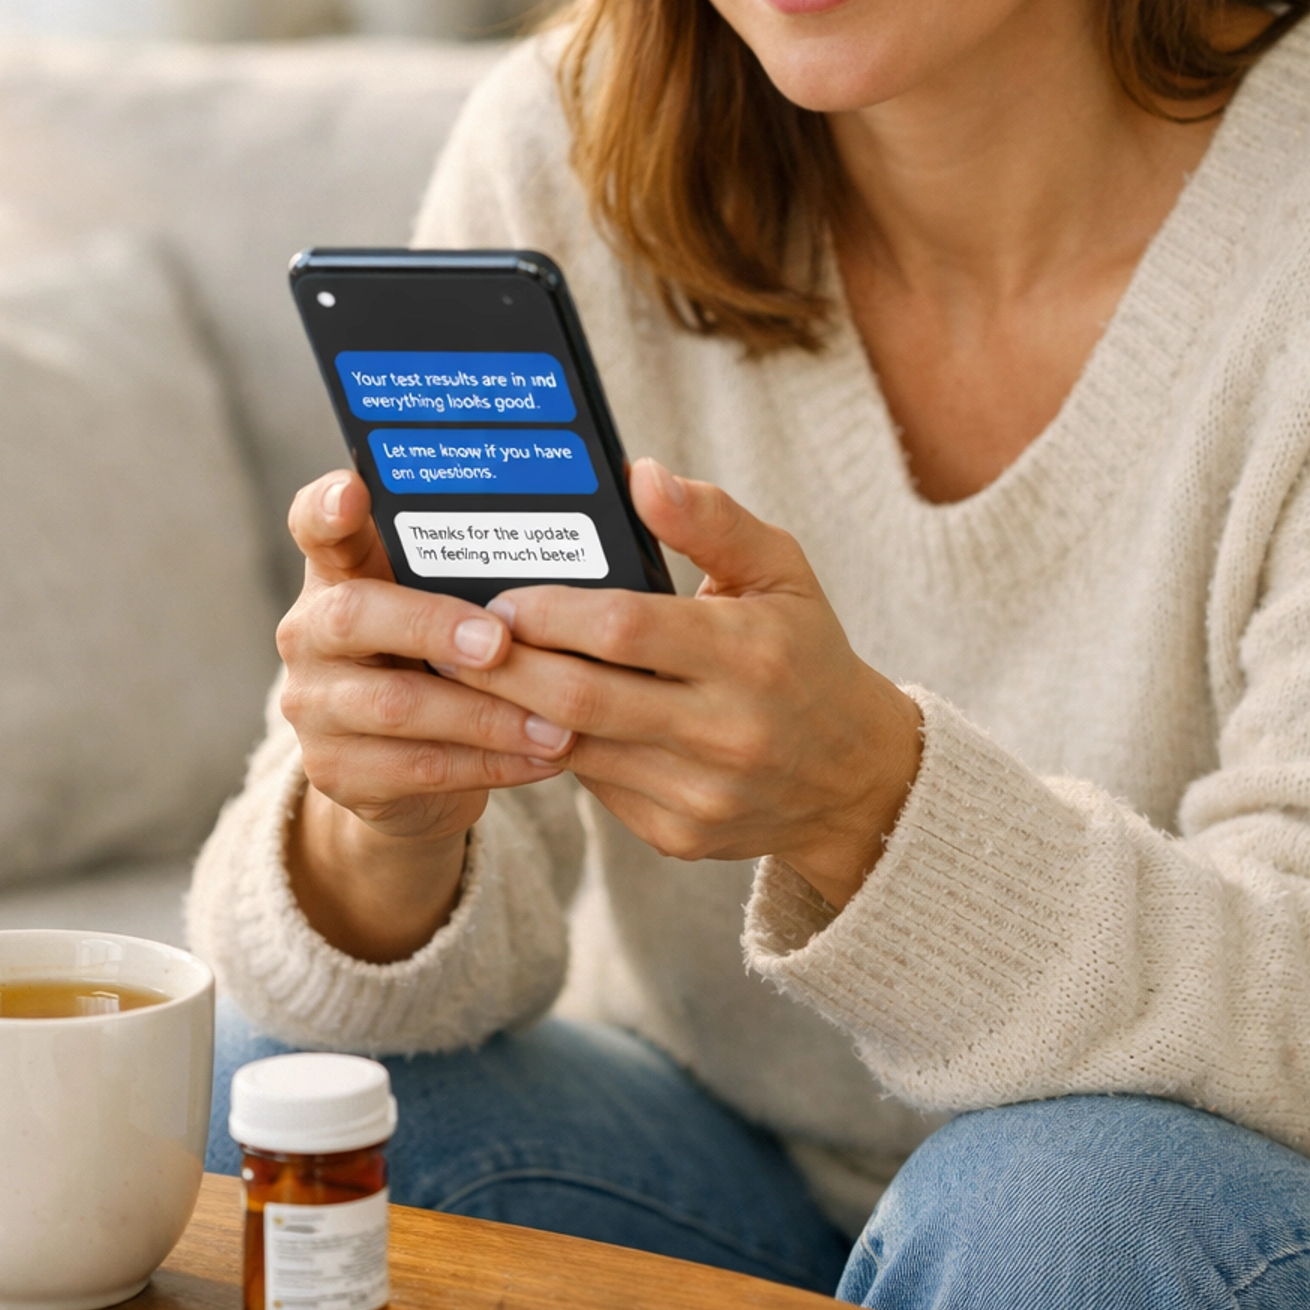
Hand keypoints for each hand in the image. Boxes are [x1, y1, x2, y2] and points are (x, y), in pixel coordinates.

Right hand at [277, 469, 573, 960]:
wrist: (400, 773)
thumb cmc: (444, 662)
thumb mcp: (447, 608)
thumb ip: (479, 570)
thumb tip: (607, 506)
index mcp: (338, 573)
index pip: (315, 523)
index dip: (326, 506)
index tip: (354, 492)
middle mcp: (309, 632)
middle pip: (353, 616)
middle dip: (433, 625)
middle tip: (501, 642)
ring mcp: (312, 705)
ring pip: (396, 705)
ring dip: (488, 714)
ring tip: (560, 721)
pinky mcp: (334, 770)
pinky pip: (420, 767)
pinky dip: (493, 763)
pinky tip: (547, 757)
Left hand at [450, 460, 921, 908]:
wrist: (855, 777)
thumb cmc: (805, 652)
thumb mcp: (779, 571)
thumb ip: (710, 520)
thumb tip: (641, 474)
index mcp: (749, 653)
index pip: (623, 628)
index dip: (549, 612)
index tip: (501, 597)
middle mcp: (726, 730)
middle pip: (580, 698)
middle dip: (504, 667)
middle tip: (454, 640)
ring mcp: (700, 792)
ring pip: (575, 749)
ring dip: (511, 712)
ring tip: (468, 676)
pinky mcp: (678, 834)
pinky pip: (594, 787)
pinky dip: (554, 749)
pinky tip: (524, 719)